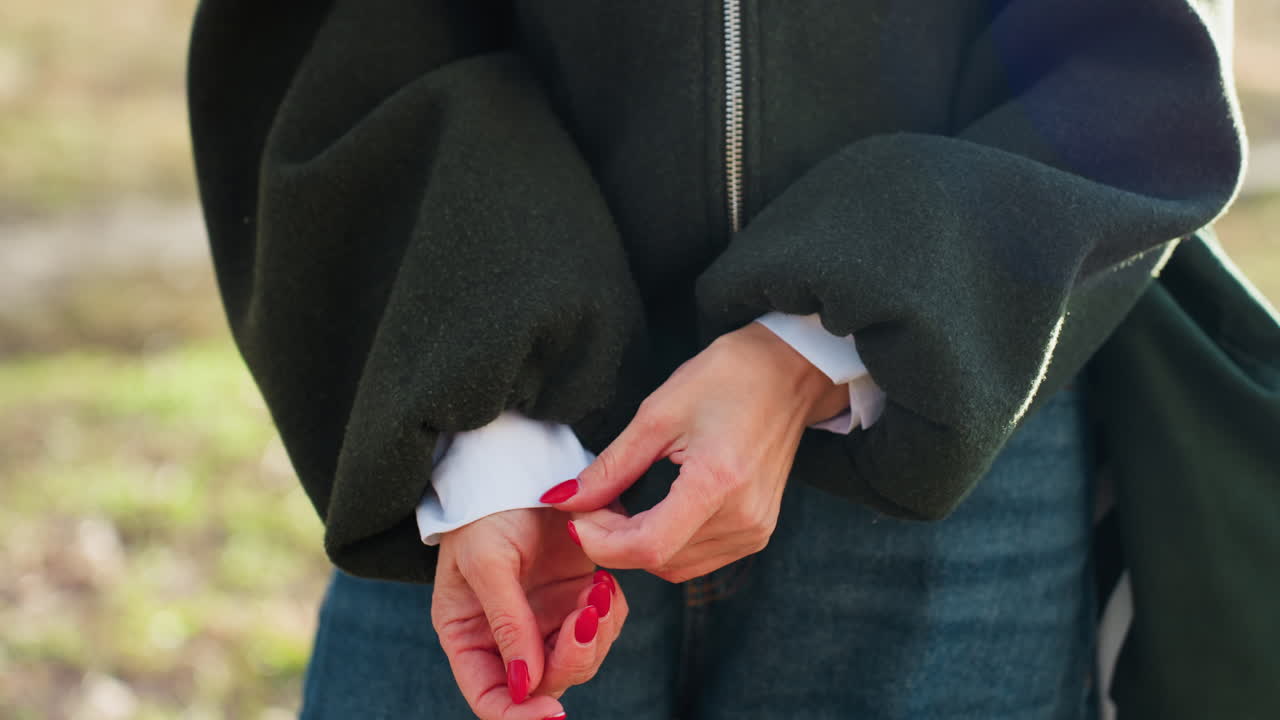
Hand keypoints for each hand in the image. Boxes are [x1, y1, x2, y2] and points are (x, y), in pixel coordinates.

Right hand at [432, 508, 629, 719]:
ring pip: (581, 659)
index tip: (551, 713)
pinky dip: (609, 612)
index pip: (491, 698)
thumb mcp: (487, 561)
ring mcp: (546, 618)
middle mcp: (508, 637)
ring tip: (596, 589)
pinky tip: (602, 581)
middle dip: (570, 659)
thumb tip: (525, 685)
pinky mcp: (578, 596)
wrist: (521, 464)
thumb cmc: (486, 511)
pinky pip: (603, 625)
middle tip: (585, 618)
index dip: (518, 716)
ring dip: (596, 635)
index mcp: (470, 636)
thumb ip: (506, 622)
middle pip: (545, 683)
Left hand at [543, 322, 848, 581]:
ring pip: (676, 567)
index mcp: (718, 483)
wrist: (787, 372)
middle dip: (612, 542)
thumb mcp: (658, 414)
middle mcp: (744, 517)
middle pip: (660, 561)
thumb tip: (565, 500)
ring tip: (617, 507)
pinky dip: (665, 545)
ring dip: (636, 547)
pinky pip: (698, 558)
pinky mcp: (757, 531)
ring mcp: (755, 530)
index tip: (574, 518)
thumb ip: (611, 467)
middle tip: (588, 506)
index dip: (601, 542)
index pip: (649, 546)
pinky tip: (649, 514)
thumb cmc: (728, 378)